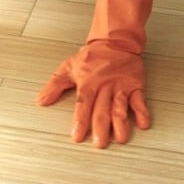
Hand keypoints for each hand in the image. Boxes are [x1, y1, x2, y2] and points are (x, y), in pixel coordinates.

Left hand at [37, 0, 153, 147]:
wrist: (115, 40)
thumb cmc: (92, 56)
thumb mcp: (69, 67)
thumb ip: (55, 85)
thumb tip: (41, 100)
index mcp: (88, 82)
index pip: (82, 104)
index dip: (80, 120)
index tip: (77, 135)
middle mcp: (105, 85)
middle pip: (102, 109)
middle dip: (100, 127)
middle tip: (99, 143)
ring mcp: (120, 86)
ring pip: (120, 106)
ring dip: (121, 123)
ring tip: (121, 138)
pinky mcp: (134, 85)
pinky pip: (139, 100)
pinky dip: (142, 112)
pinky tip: (143, 124)